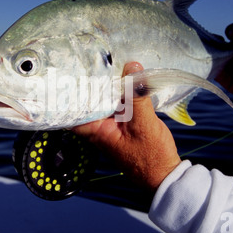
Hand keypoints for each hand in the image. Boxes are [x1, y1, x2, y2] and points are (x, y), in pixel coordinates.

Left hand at [73, 62, 180, 190]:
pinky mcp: (122, 123)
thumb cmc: (150, 155)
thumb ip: (137, 95)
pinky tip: (126, 76)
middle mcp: (98, 127)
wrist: (164, 174)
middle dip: (89, 82)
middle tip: (89, 58)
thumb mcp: (144, 123)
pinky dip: (120, 92)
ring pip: (104, 100)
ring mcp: (110, 125)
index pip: (73, 109)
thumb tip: (133, 66)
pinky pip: (117, 104)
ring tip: (107, 60)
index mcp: (96, 129)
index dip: (69, 92)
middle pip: (88, 100)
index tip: (68, 72)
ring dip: (106, 85)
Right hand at [216, 18, 232, 106]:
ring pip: (216, 60)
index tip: (232, 32)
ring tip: (208, 53)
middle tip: (214, 40)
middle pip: (221, 45)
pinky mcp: (230, 82)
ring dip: (210, 56)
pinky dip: (211, 71)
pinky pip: (217, 76)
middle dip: (215, 42)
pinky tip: (209, 66)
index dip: (231, 31)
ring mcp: (232, 68)